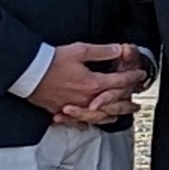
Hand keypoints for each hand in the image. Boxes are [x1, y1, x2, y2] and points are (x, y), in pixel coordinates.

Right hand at [22, 42, 150, 126]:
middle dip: (127, 103)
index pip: (119, 82)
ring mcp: (74, 107)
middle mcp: (86, 99)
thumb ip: (102, 51)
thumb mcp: (80, 50)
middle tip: (137, 104)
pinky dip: (90, 120)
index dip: (132, 77)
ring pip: (98, 116)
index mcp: (92, 83)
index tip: (140, 75)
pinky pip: (80, 120)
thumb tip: (119, 49)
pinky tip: (93, 120)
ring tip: (120, 115)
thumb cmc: (52, 61)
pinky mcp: (61, 111)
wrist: (28, 72)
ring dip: (112, 114)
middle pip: (112, 104)